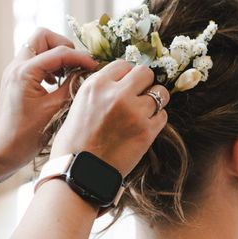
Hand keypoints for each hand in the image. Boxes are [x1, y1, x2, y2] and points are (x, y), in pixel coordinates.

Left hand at [0, 28, 97, 181]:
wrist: (2, 151)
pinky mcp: (15, 79)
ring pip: (38, 47)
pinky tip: (57, 82)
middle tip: (76, 63)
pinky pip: (34, 60)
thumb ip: (71, 87)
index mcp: (25, 72)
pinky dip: (48, 65)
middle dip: (63, 45)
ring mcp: (14, 71)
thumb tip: (86, 73)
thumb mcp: (54, 110)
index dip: (81, 57)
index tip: (95, 66)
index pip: (59, 52)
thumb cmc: (26, 135)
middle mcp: (16, 66)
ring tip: (68, 74)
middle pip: (43, 36)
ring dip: (56, 55)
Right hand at [51, 60, 169, 175]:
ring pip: (160, 93)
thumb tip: (120, 81)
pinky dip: (156, 120)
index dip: (126, 75)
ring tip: (144, 112)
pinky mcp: (146, 131)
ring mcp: (134, 112)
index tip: (126, 85)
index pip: (123, 64)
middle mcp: (116, 94)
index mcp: (96, 85)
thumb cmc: (74, 143)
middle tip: (138, 96)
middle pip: (145, 72)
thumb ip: (100, 90)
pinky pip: (163, 115)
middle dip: (144, 83)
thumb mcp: (79, 105)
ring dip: (155, 101)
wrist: (79, 174)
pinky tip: (144, 128)